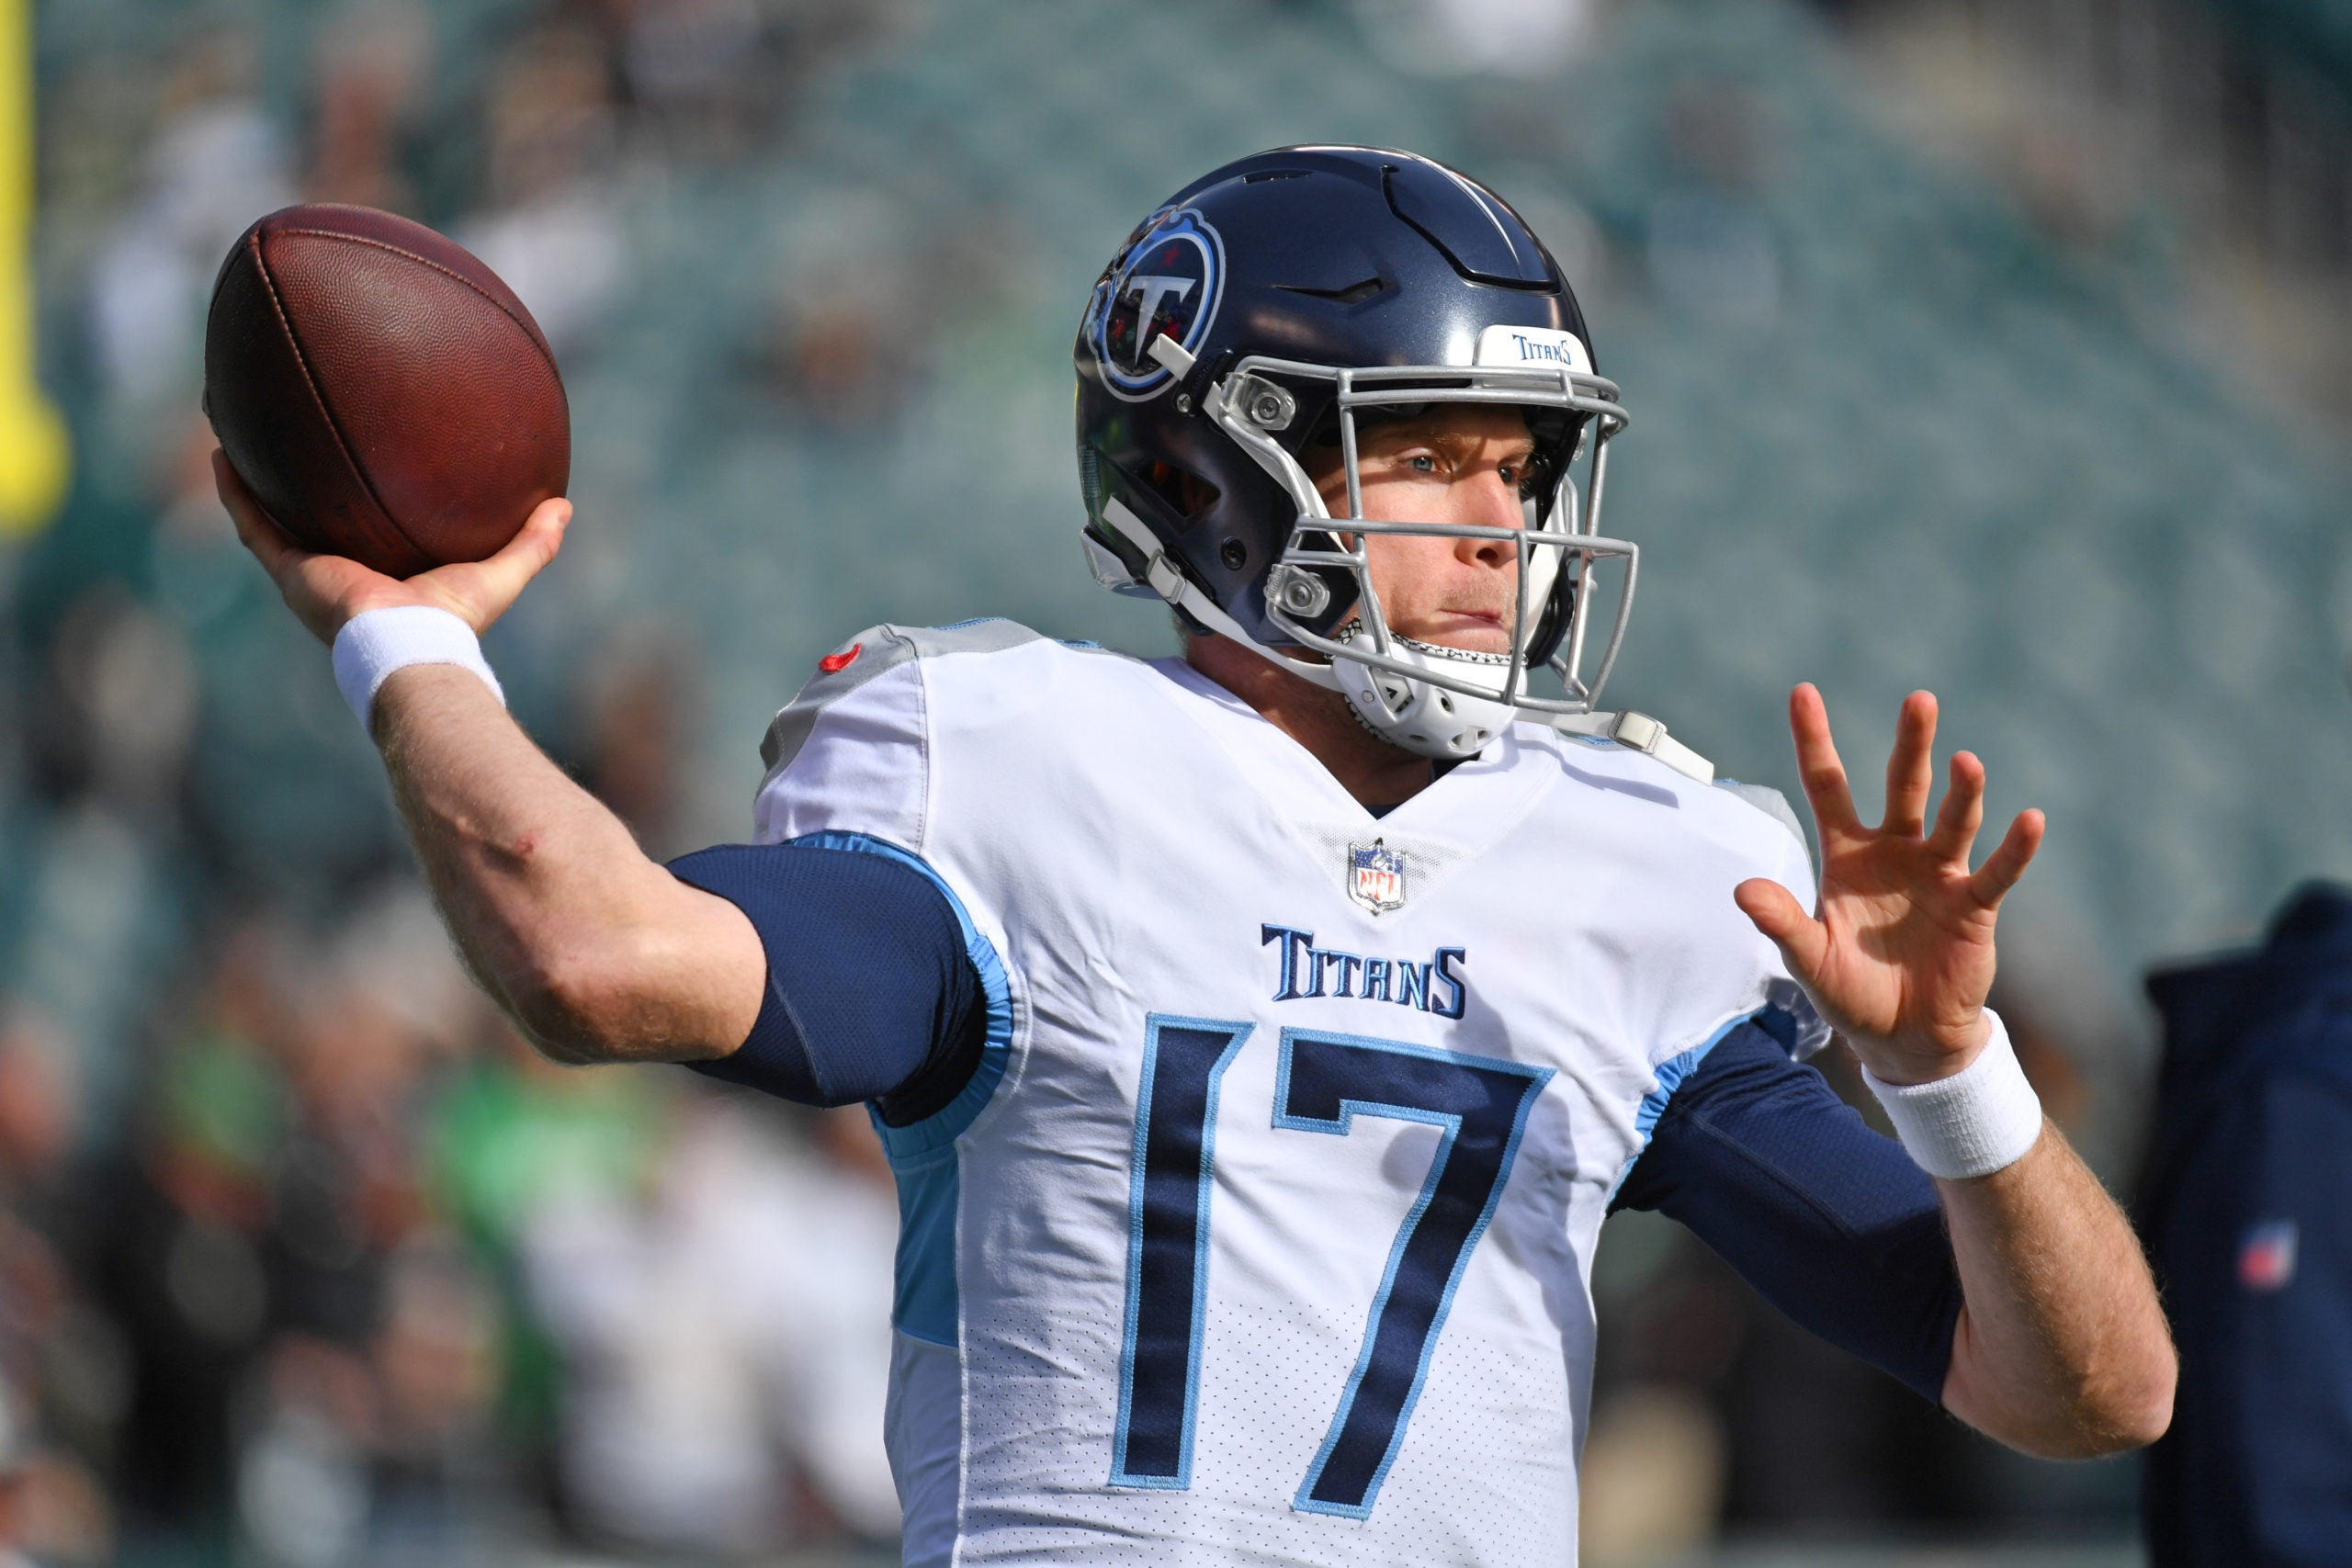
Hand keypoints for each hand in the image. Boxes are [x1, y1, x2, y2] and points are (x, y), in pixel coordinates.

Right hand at [215, 450, 570, 645]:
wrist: (411, 648)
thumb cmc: (454, 620)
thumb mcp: (499, 573)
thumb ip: (532, 543)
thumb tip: (564, 505)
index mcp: (381, 573)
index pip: (364, 531)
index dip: (357, 501)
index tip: (354, 465)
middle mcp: (339, 571)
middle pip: (312, 519)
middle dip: (298, 484)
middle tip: (290, 438)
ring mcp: (308, 573)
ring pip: (271, 517)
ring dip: (254, 478)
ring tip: (239, 432)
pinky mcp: (290, 572)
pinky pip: (252, 525)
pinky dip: (235, 492)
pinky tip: (223, 453)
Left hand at [1734, 685, 2043, 1085]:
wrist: (1903, 1039)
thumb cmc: (1851, 992)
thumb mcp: (1808, 958)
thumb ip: (1780, 923)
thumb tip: (1741, 891)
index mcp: (1848, 856)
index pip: (1827, 787)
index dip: (1815, 741)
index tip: (1803, 691)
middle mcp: (1895, 853)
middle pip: (1903, 786)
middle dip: (1911, 744)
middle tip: (1919, 700)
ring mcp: (1938, 875)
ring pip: (1952, 820)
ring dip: (1962, 792)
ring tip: (1966, 762)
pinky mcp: (1974, 906)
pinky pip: (1997, 872)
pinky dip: (2014, 848)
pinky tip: (2029, 820)